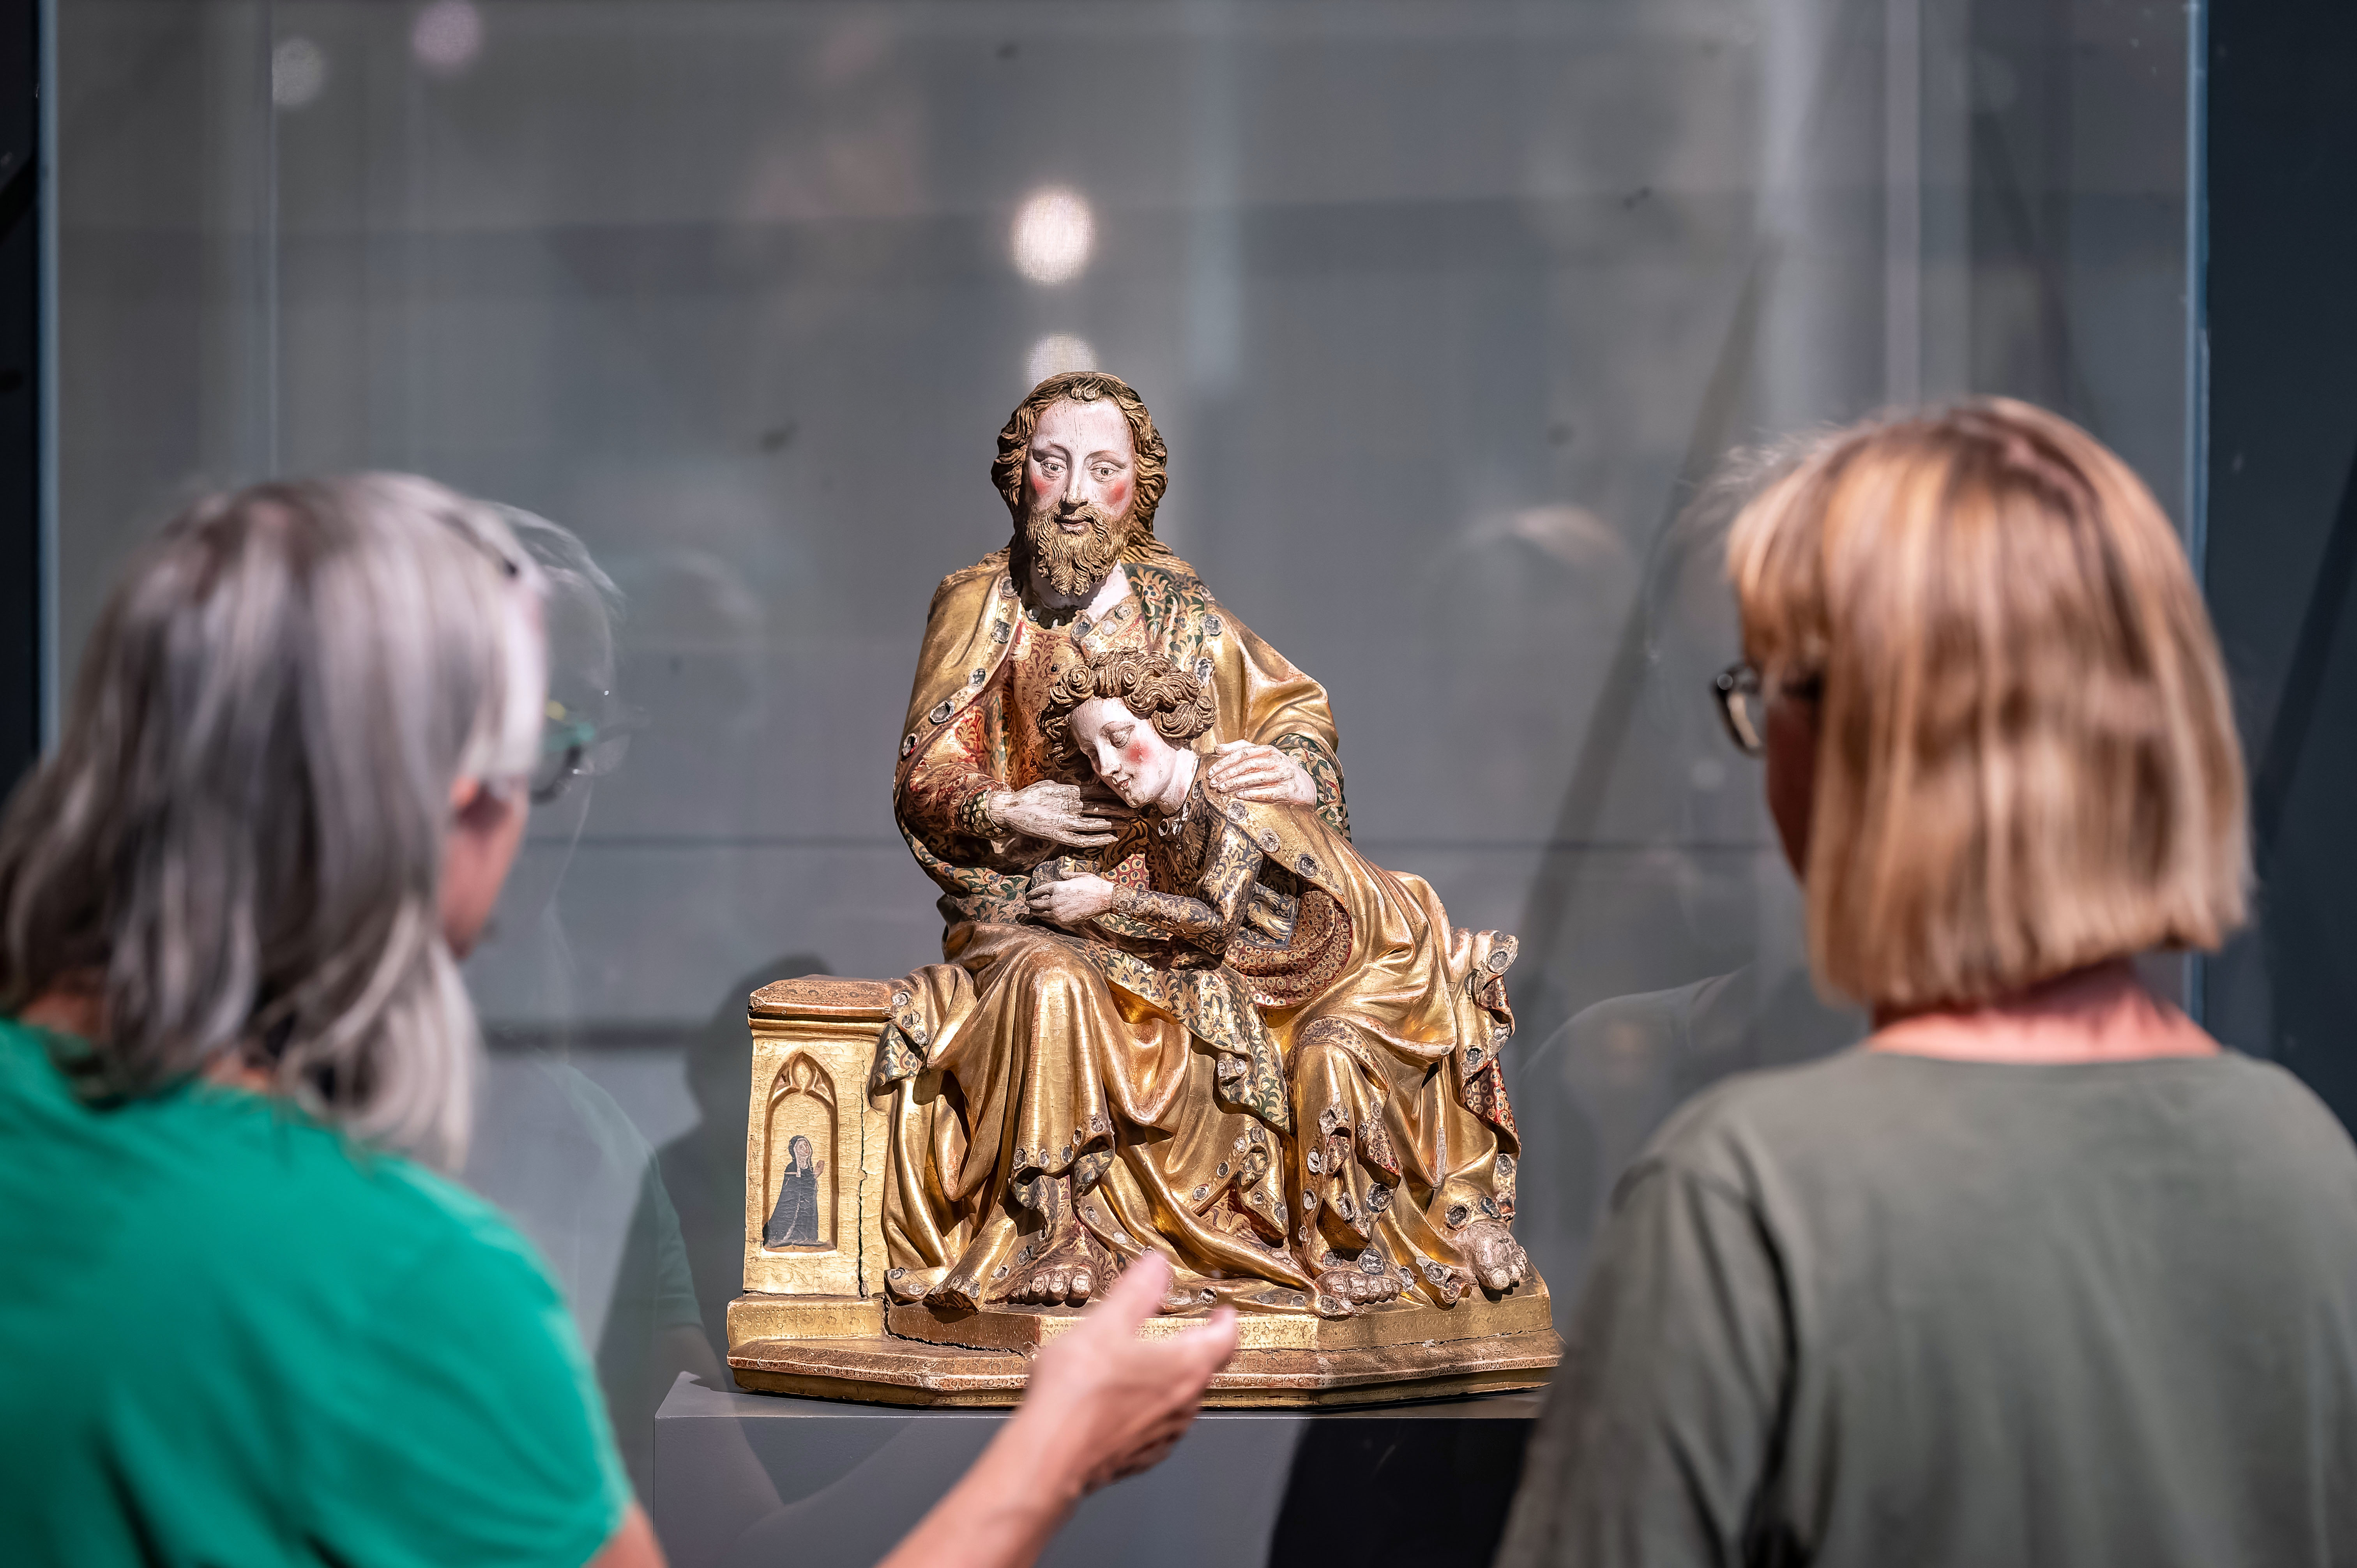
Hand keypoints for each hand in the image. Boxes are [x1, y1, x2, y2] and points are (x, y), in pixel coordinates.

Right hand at [873, 1254, 1235, 1567]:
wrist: (1050, 1454)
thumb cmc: (1078, 1393)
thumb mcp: (1106, 1322)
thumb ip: (1137, 1290)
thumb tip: (1156, 1266)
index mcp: (1185, 1366)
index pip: (1225, 1339)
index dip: (1226, 1321)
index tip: (1224, 1312)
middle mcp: (1183, 1404)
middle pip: (1204, 1369)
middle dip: (1196, 1347)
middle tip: (1186, 1331)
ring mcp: (1163, 1435)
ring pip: (1180, 1400)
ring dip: (1170, 1379)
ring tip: (1148, 1363)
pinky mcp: (1139, 1457)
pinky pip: (1155, 1427)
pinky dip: (1147, 1409)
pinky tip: (1122, 1402)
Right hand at [988, 780, 1134, 847]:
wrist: (1010, 809)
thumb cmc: (1031, 796)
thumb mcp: (1051, 785)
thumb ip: (1069, 788)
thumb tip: (1083, 787)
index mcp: (1069, 791)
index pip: (1097, 791)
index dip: (1114, 794)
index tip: (1127, 795)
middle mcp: (1070, 806)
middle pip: (1101, 807)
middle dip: (1120, 809)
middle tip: (1135, 811)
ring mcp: (1065, 822)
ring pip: (1096, 823)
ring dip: (1114, 823)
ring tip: (1129, 824)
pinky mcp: (1059, 836)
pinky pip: (1083, 839)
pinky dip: (1099, 839)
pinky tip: (1112, 838)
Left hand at [1027, 873, 1117, 925]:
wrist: (1104, 899)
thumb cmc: (1093, 886)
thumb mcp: (1079, 875)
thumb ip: (1067, 875)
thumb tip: (1061, 873)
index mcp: (1057, 887)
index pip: (1038, 891)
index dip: (1031, 893)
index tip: (1028, 895)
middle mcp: (1055, 900)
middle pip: (1036, 903)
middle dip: (1030, 903)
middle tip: (1027, 903)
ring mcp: (1058, 912)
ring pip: (1041, 913)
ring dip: (1035, 912)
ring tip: (1032, 911)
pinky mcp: (1064, 921)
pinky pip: (1050, 920)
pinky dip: (1045, 918)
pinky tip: (1044, 917)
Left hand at [1205, 741, 1315, 804]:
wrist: (1305, 786)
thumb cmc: (1277, 770)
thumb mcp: (1262, 757)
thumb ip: (1240, 750)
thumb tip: (1218, 749)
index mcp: (1268, 750)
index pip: (1243, 752)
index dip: (1225, 761)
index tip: (1211, 771)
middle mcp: (1276, 760)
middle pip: (1248, 764)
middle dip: (1228, 773)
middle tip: (1214, 782)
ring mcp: (1284, 774)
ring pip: (1257, 777)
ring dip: (1237, 783)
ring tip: (1223, 789)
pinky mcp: (1289, 789)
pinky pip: (1269, 791)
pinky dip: (1254, 793)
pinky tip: (1240, 795)